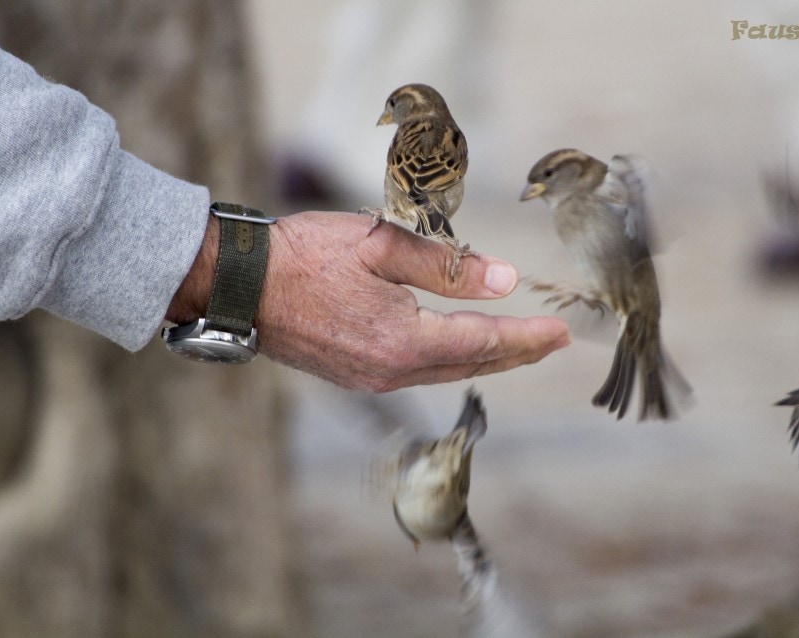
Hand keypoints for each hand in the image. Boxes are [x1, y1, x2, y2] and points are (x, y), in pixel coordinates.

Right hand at [168, 211, 569, 390]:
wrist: (236, 285)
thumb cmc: (306, 256)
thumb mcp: (383, 246)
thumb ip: (448, 266)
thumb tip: (506, 280)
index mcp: (404, 340)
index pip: (485, 341)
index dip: (527, 337)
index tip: (562, 334)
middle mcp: (392, 371)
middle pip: (471, 363)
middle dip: (517, 354)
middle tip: (552, 343)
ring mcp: (371, 379)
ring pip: (445, 370)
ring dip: (486, 358)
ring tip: (517, 347)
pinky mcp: (354, 375)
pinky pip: (418, 372)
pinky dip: (450, 360)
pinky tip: (459, 349)